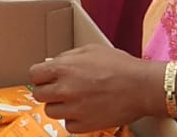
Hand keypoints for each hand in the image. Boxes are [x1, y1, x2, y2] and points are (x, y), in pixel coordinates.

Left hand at [28, 44, 161, 132]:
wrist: (142, 87)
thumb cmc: (121, 66)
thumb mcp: (91, 50)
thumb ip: (68, 57)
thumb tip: (52, 63)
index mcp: (64, 68)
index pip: (34, 74)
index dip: (40, 76)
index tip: (46, 77)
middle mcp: (65, 89)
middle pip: (38, 95)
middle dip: (47, 91)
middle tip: (60, 89)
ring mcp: (74, 109)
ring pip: (51, 112)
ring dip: (59, 106)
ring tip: (75, 100)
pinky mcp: (85, 125)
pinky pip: (68, 125)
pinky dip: (74, 120)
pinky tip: (85, 111)